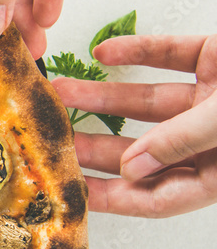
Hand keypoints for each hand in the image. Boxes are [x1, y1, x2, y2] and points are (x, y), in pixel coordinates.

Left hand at [52, 35, 216, 216]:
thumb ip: (181, 141)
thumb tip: (130, 167)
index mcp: (216, 174)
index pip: (152, 197)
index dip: (107, 197)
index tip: (66, 190)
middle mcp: (207, 141)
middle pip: (137, 150)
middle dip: (90, 145)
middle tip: (48, 139)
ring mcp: (210, 100)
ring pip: (144, 102)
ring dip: (101, 96)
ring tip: (59, 90)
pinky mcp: (215, 59)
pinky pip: (168, 55)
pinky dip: (136, 51)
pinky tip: (103, 51)